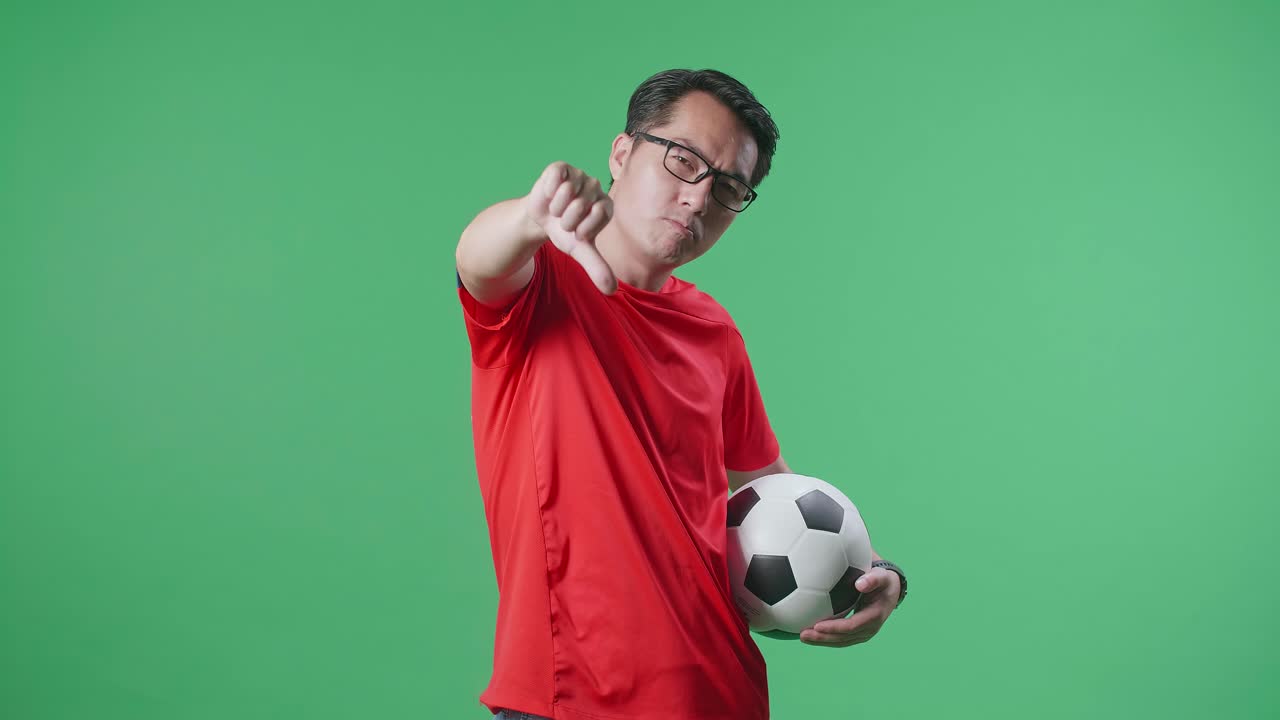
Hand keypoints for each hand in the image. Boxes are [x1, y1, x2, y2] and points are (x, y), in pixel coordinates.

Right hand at [524, 161, 615, 293]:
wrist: (541, 219)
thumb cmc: (564, 233)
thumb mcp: (579, 251)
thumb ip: (597, 267)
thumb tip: (611, 290)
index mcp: (606, 206)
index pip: (599, 213)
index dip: (582, 227)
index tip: (576, 231)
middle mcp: (596, 187)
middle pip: (582, 203)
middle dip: (567, 219)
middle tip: (563, 220)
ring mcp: (579, 175)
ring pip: (568, 190)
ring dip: (556, 207)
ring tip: (556, 208)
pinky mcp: (561, 167)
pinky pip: (556, 176)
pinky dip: (549, 190)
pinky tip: (549, 194)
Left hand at [799, 567, 899, 646]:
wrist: (890, 591)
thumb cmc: (883, 581)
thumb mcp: (881, 576)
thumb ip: (872, 578)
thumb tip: (860, 583)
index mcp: (874, 616)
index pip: (852, 626)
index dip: (834, 628)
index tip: (817, 626)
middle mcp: (869, 629)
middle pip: (843, 638)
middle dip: (823, 638)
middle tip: (803, 635)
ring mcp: (863, 633)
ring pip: (840, 641)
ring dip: (821, 641)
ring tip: (802, 637)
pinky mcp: (857, 633)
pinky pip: (840, 638)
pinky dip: (825, 637)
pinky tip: (810, 633)